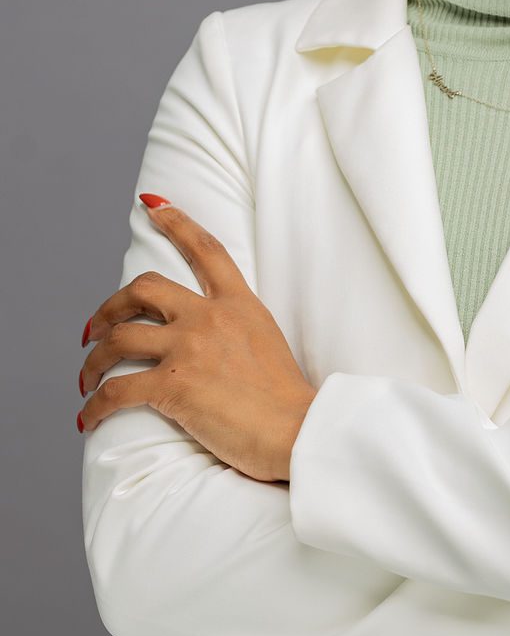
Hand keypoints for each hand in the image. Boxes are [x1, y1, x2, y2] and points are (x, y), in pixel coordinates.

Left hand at [78, 194, 316, 482]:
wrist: (297, 431)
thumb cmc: (287, 401)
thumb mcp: (267, 342)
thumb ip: (236, 329)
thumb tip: (209, 342)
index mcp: (238, 304)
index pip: (205, 249)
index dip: (176, 221)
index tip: (152, 204)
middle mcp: (209, 317)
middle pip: (143, 289)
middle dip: (109, 307)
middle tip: (94, 330)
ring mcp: (189, 348)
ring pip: (118, 338)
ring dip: (93, 360)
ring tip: (87, 378)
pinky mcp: (172, 386)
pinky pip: (116, 391)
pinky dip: (94, 406)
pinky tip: (87, 418)